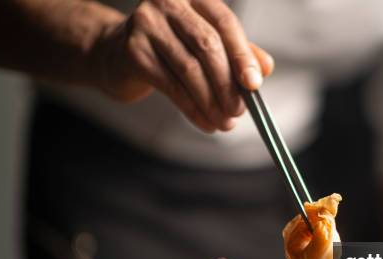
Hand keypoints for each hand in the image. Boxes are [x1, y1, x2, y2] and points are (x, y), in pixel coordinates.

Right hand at [92, 0, 273, 131]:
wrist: (117, 54)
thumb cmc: (170, 48)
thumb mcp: (206, 44)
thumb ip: (238, 52)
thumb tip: (266, 68)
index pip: (224, 23)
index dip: (243, 55)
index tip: (254, 84)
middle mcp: (168, 2)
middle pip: (207, 46)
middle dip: (227, 84)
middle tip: (238, 111)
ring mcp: (146, 24)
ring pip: (190, 69)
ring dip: (211, 102)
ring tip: (225, 122)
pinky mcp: (133, 51)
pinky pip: (172, 86)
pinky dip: (193, 109)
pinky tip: (205, 122)